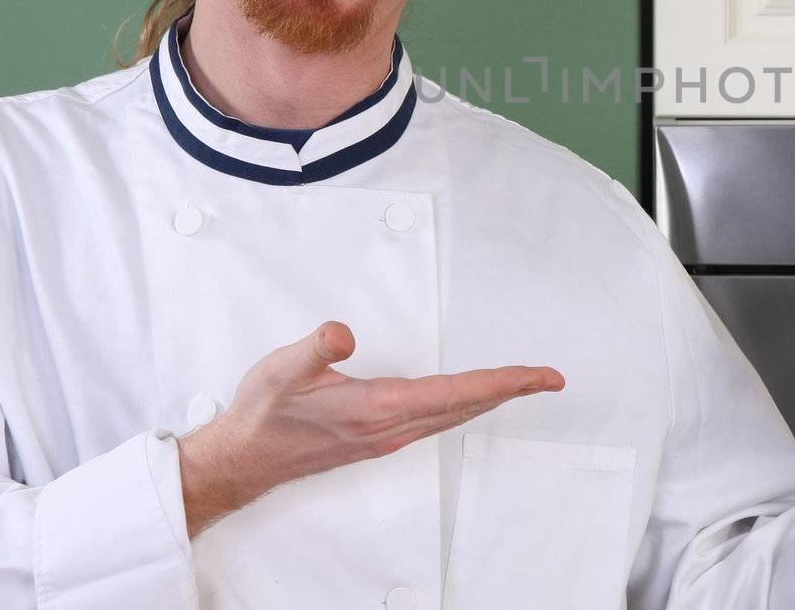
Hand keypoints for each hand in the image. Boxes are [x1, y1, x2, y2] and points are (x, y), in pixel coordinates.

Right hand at [177, 320, 563, 537]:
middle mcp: (390, 427)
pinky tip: (468, 399)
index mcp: (378, 408)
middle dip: (512, 390)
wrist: (243, 460)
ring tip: (521, 384)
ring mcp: (386, 437)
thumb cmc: (263, 415)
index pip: (457, 391)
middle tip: (550, 378)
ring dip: (491, 398)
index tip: (540, 376)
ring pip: (454, 415)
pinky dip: (464, 405)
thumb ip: (315, 349)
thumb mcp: (281, 370)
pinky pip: (437, 420)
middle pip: (466, 405)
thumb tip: (343, 334)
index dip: (503, 381)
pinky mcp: (378, 438)